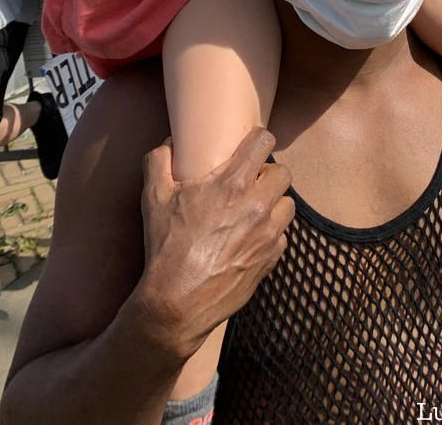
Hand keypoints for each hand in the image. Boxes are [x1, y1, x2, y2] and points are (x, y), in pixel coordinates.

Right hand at [136, 128, 293, 359]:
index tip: (250, 145)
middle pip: (283, 173)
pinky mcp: (271, 259)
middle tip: (250, 182)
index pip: (264, 142)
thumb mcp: (153, 199)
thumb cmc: (167, 248)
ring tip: (254, 210)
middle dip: (268, 173)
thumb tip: (168, 143)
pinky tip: (251, 238)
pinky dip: (271, 234)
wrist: (178, 302)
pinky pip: (282, 236)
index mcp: (233, 184)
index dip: (258, 139)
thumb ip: (158, 162)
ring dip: (274, 203)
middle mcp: (257, 205)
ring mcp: (268, 234)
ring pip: (288, 205)